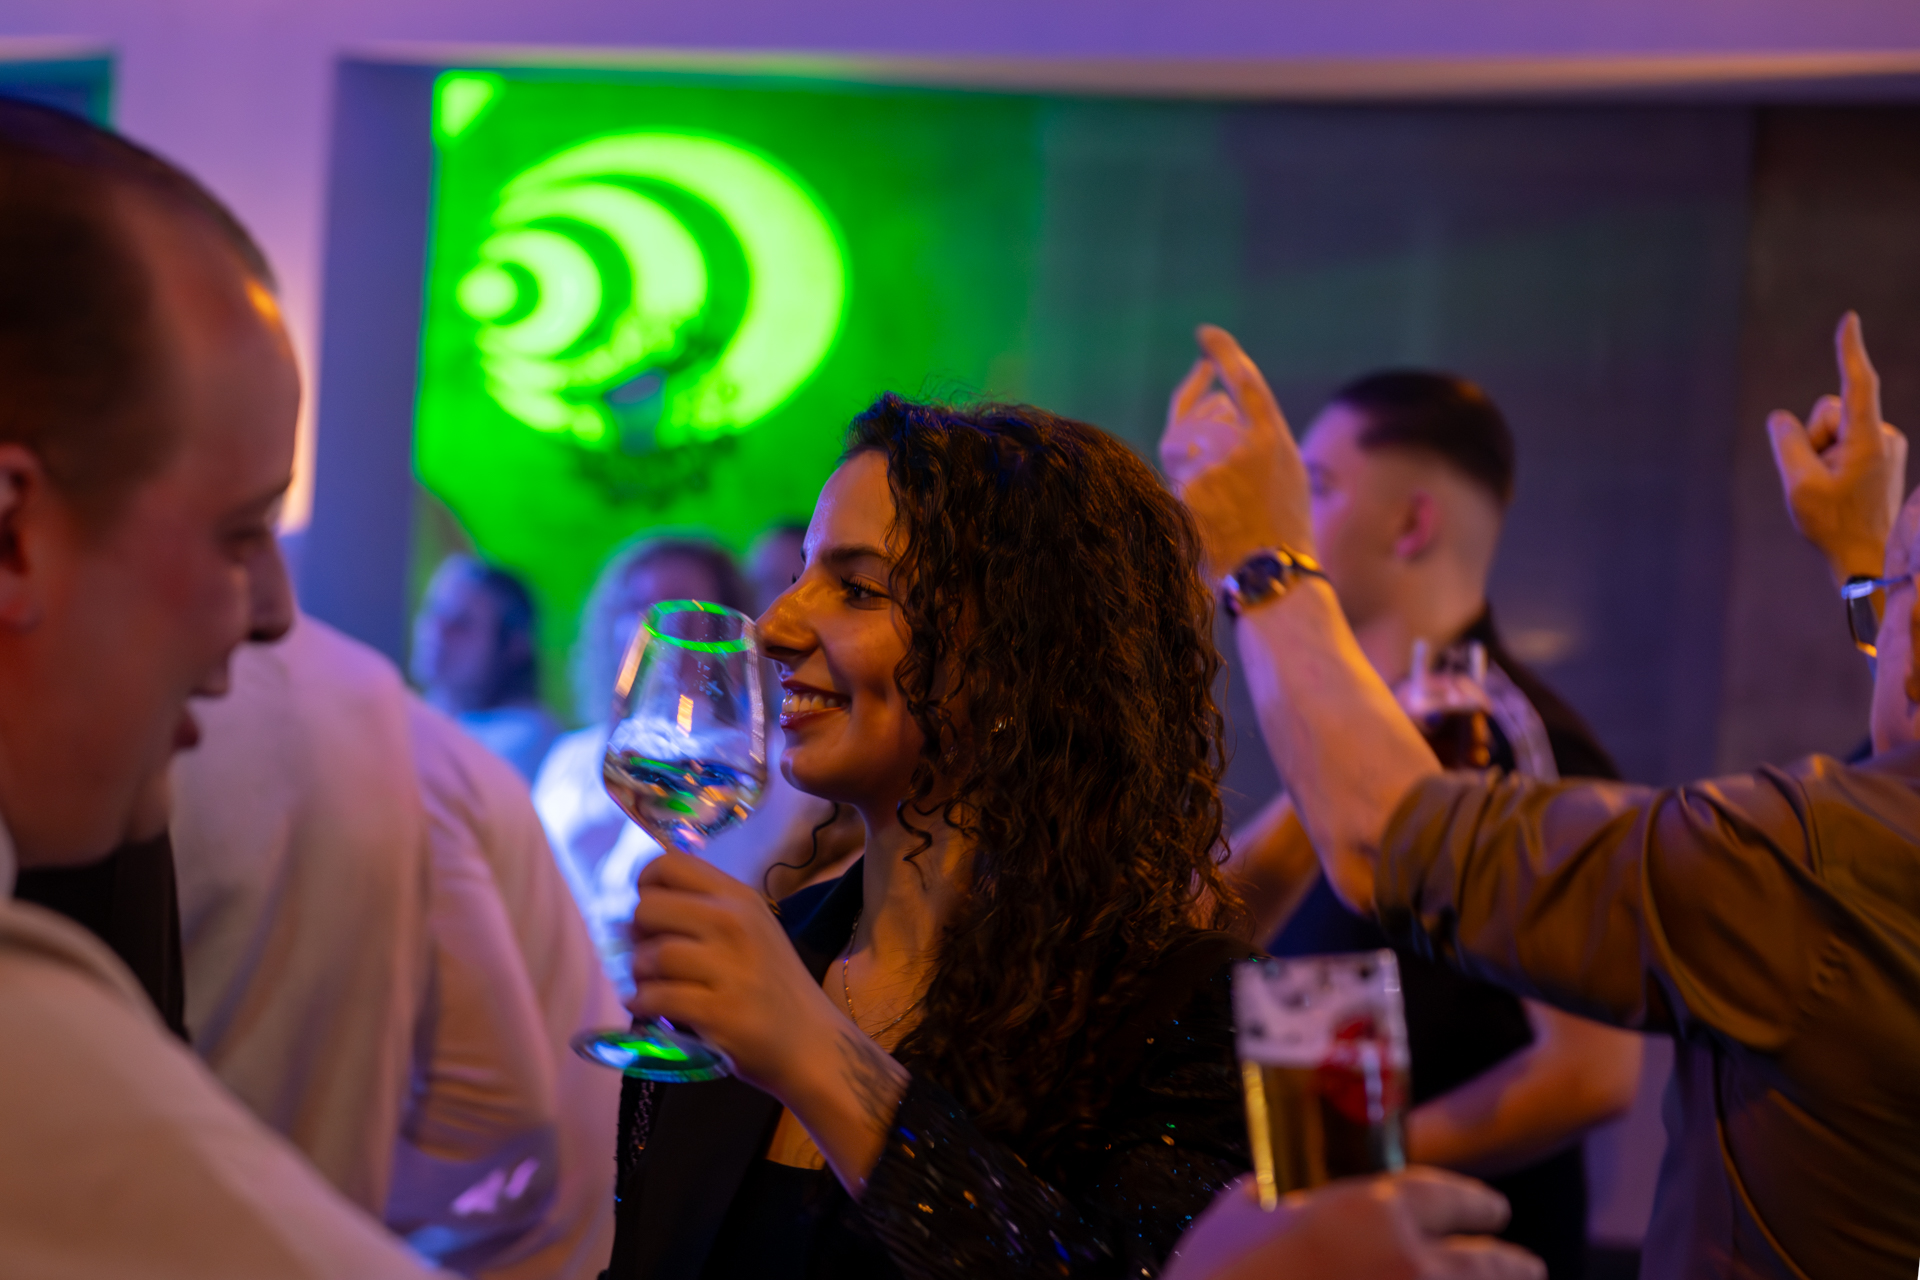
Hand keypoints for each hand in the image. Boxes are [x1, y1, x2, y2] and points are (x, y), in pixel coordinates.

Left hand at [629, 851, 846, 1100]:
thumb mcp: (752, 928)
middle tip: (647, 954)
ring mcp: (728, 967)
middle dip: (636, 934)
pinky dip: (642, 1003)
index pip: (670, 865)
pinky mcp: (717, 1010)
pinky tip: (647, 1006)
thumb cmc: (773, 984)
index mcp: (740, 897)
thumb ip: (706, 910)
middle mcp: (734, 923)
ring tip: (649, 984)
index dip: (644, 885)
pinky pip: (657, 998)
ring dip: (639, 974)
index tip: (650, 913)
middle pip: (649, 908)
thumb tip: (641, 910)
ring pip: (650, 956)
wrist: (810, 1041)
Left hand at [1160, 325, 1314, 578]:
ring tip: (1211, 493)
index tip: (1206, 334)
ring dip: (1186, 458)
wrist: (1271, 574)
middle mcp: (1243, 445)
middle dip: (1197, 429)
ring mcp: (1212, 468)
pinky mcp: (1188, 491)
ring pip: (1179, 440)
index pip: (1243, 380)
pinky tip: (1207, 515)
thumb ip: (1253, 435)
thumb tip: (1211, 405)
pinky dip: (1183, 489)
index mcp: (1271, 438)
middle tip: (1205, 460)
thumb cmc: (1279, 529)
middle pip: (1201, 414)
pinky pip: (1172, 474)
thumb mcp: (1284, 473)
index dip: (1223, 354)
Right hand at [1165, 1168, 1543, 1279]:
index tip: (1493, 1210)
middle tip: (1527, 1264)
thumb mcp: (1247, 1208)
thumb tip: (1298, 1192)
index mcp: (1370, 1209)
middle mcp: (1409, 1262)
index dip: (1476, 1202)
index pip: (1447, 1196)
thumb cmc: (1217, 1271)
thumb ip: (1289, 1194)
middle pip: (1489, 1262)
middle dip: (1510, 1261)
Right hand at [1767, 311, 1907, 583]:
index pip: (1858, 384)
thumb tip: (1781, 419)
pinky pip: (1842, 443)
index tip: (1849, 320)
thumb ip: (1786, 443)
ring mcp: (1885, 446)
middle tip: (1816, 480)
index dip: (1849, 350)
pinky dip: (1831, 459)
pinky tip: (1839, 491)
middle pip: (1829, 413)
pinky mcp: (1881, 456)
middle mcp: (1883, 436)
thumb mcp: (1798, 485)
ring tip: (1830, 488)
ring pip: (1834, 429)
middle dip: (1813, 439)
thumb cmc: (1834, 525)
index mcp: (1868, 439)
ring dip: (1821, 453)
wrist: (1871, 558)